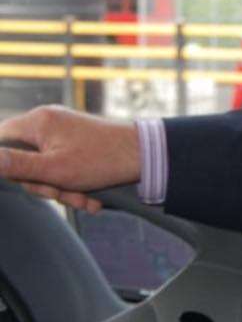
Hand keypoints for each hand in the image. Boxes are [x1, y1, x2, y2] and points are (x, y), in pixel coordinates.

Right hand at [0, 104, 139, 212]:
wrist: (146, 156)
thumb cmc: (102, 160)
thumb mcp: (53, 169)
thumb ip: (15, 165)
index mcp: (37, 122)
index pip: (1, 141)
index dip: (7, 167)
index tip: (25, 180)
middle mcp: (48, 122)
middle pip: (23, 160)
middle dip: (43, 184)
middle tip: (61, 193)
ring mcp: (63, 133)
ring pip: (45, 169)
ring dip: (62, 189)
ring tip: (84, 198)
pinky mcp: (77, 143)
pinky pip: (62, 167)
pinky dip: (73, 184)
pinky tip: (90, 198)